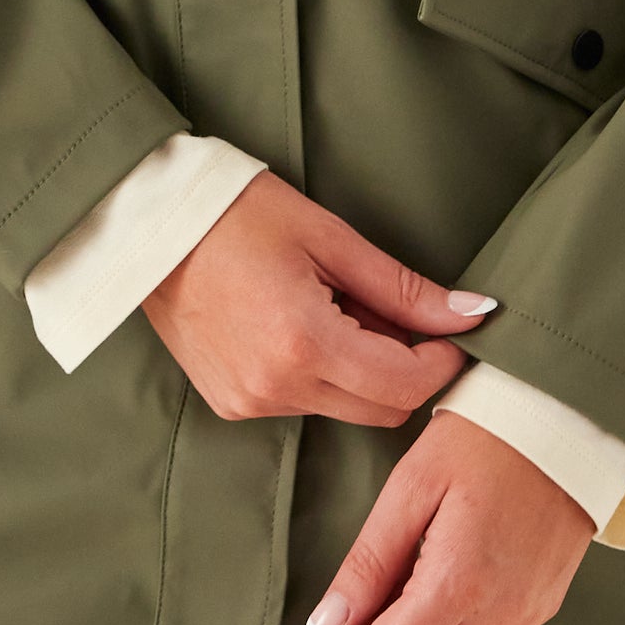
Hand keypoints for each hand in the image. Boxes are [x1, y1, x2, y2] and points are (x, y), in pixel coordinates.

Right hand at [141, 171, 495, 426]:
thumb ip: (404, 288)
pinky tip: (301, 323)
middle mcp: (276, 388)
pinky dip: (321, 373)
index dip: (442, 360)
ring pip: (344, 408)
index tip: (450, 328)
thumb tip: (474, 313)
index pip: (406, 386)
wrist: (149, 226)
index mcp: (305, 343)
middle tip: (396, 313)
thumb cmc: (239, 214)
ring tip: (337, 306)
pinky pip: (302, 403)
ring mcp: (249, 402)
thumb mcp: (330, 238)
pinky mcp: (231, 404)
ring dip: (362, 370)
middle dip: (406, 368)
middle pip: (381, 409)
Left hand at [276, 411, 595, 624]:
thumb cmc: (484, 438)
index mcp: (459, 584)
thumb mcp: (412, 485)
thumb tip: (327, 624)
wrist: (567, 419)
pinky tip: (429, 592)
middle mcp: (497, 617)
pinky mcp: (540, 609)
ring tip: (381, 593)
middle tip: (327, 622)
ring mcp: (524, 618)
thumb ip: (369, 562)